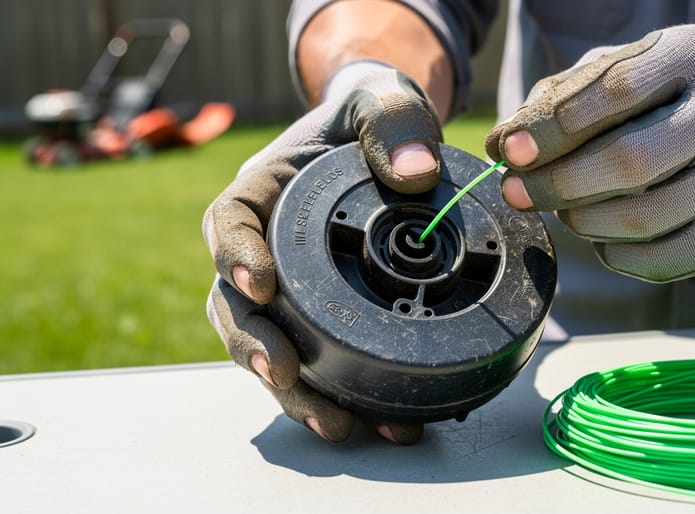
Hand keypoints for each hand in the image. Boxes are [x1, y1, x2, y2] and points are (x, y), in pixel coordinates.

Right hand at [203, 61, 443, 442]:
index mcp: (264, 191)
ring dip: (294, 391)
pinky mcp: (317, 316)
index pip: (229, 222)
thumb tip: (416, 176)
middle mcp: (265, 245)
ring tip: (336, 426)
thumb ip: (393, 125)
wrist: (386, 146)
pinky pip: (312, 360)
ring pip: (268, 345)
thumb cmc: (373, 121)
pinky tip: (371, 424)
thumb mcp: (384, 105)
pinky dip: (334, 394)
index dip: (236, 255)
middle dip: (256, 344)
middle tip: (286, 374)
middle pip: (236, 303)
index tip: (260, 284)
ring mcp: (288, 287)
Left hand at [486, 25, 694, 281]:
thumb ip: (565, 98)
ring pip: (649, 218)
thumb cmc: (675, 95)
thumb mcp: (629, 72)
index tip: (510, 151)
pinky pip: (670, 258)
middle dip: (559, 185)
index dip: (551, 127)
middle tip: (519, 193)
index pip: (615, 90)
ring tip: (566, 212)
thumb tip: (507, 145)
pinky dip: (621, 257)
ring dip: (586, 223)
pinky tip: (604, 240)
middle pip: (631, 162)